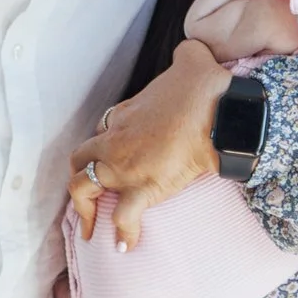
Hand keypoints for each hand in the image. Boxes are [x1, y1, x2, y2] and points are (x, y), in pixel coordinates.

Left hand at [68, 39, 229, 248]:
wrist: (218, 113)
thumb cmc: (204, 85)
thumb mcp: (190, 57)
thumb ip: (185, 54)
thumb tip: (191, 51)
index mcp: (123, 115)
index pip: (102, 130)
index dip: (106, 142)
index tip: (116, 153)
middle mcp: (114, 142)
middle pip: (79, 160)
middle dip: (80, 175)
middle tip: (90, 193)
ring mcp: (125, 168)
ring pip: (84, 190)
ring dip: (85, 209)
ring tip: (91, 228)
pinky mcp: (144, 189)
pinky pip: (123, 218)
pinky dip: (122, 233)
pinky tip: (124, 247)